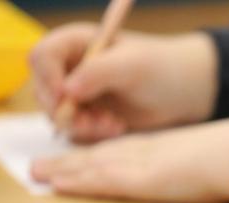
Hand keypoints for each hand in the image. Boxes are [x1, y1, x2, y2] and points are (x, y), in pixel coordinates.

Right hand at [30, 23, 217, 141]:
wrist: (186, 92)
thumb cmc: (163, 70)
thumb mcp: (133, 66)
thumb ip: (98, 72)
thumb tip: (67, 89)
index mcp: (77, 43)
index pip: (42, 56)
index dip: (48, 78)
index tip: (65, 98)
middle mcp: (72, 67)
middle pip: (43, 90)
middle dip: (65, 111)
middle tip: (93, 122)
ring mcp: (79, 93)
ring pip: (57, 115)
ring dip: (81, 125)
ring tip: (113, 125)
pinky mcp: (89, 115)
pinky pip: (75, 130)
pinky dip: (92, 134)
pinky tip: (117, 128)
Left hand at [30, 114, 228, 202]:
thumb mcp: (219, 161)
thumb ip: (207, 168)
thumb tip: (215, 176)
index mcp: (169, 147)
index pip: (124, 149)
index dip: (98, 155)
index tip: (79, 159)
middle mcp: (150, 150)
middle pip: (102, 154)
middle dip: (71, 161)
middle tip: (41, 167)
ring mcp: (145, 162)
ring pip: (94, 165)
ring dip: (64, 170)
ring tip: (38, 174)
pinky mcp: (143, 179)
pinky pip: (103, 180)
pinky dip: (78, 182)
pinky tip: (58, 186)